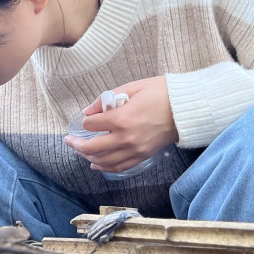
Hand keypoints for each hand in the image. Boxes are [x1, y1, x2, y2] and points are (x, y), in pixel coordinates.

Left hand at [63, 76, 177, 171]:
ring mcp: (134, 150)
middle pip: (91, 148)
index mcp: (121, 118)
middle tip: (68, 141)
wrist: (186, 109)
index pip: (92, 125)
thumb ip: (106, 99)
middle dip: (76, 144)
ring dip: (87, 157)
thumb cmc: (161, 93)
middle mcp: (126, 137)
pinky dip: (104, 167)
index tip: (87, 119)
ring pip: (103, 161)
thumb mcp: (132, 87)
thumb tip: (88, 112)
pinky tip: (96, 164)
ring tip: (79, 151)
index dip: (86, 121)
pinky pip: (119, 167)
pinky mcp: (142, 156)